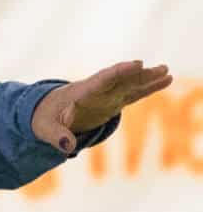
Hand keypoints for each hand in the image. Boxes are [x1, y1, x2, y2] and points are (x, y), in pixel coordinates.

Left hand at [31, 59, 171, 154]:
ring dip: (148, 78)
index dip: (119, 72)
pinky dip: (148, 88)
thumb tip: (68, 147)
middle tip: (159, 67)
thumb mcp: (44, 128)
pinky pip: (133, 94)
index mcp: (80, 92)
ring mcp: (106, 95)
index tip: (136, 64)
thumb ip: (56, 136)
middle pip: (120, 79)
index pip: (101, 80)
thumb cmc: (43, 118)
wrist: (44, 111)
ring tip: (168, 71)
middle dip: (138, 74)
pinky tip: (165, 81)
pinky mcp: (112, 101)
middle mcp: (96, 90)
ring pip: (130, 85)